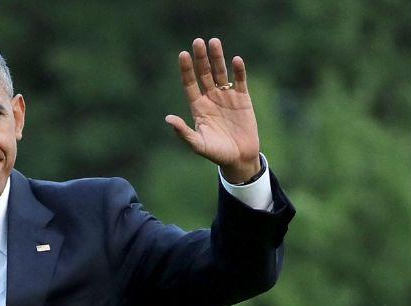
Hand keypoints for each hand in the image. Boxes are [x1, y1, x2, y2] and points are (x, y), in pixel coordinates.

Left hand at [165, 37, 261, 182]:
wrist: (239, 158)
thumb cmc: (216, 153)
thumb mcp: (197, 144)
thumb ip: (183, 132)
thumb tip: (168, 119)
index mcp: (198, 107)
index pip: (190, 84)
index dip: (186, 70)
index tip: (183, 55)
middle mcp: (211, 98)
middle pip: (204, 74)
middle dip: (201, 58)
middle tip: (198, 41)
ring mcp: (227, 97)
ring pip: (221, 73)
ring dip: (218, 58)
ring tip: (214, 42)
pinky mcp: (243, 99)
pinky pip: (240, 81)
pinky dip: (239, 71)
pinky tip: (236, 60)